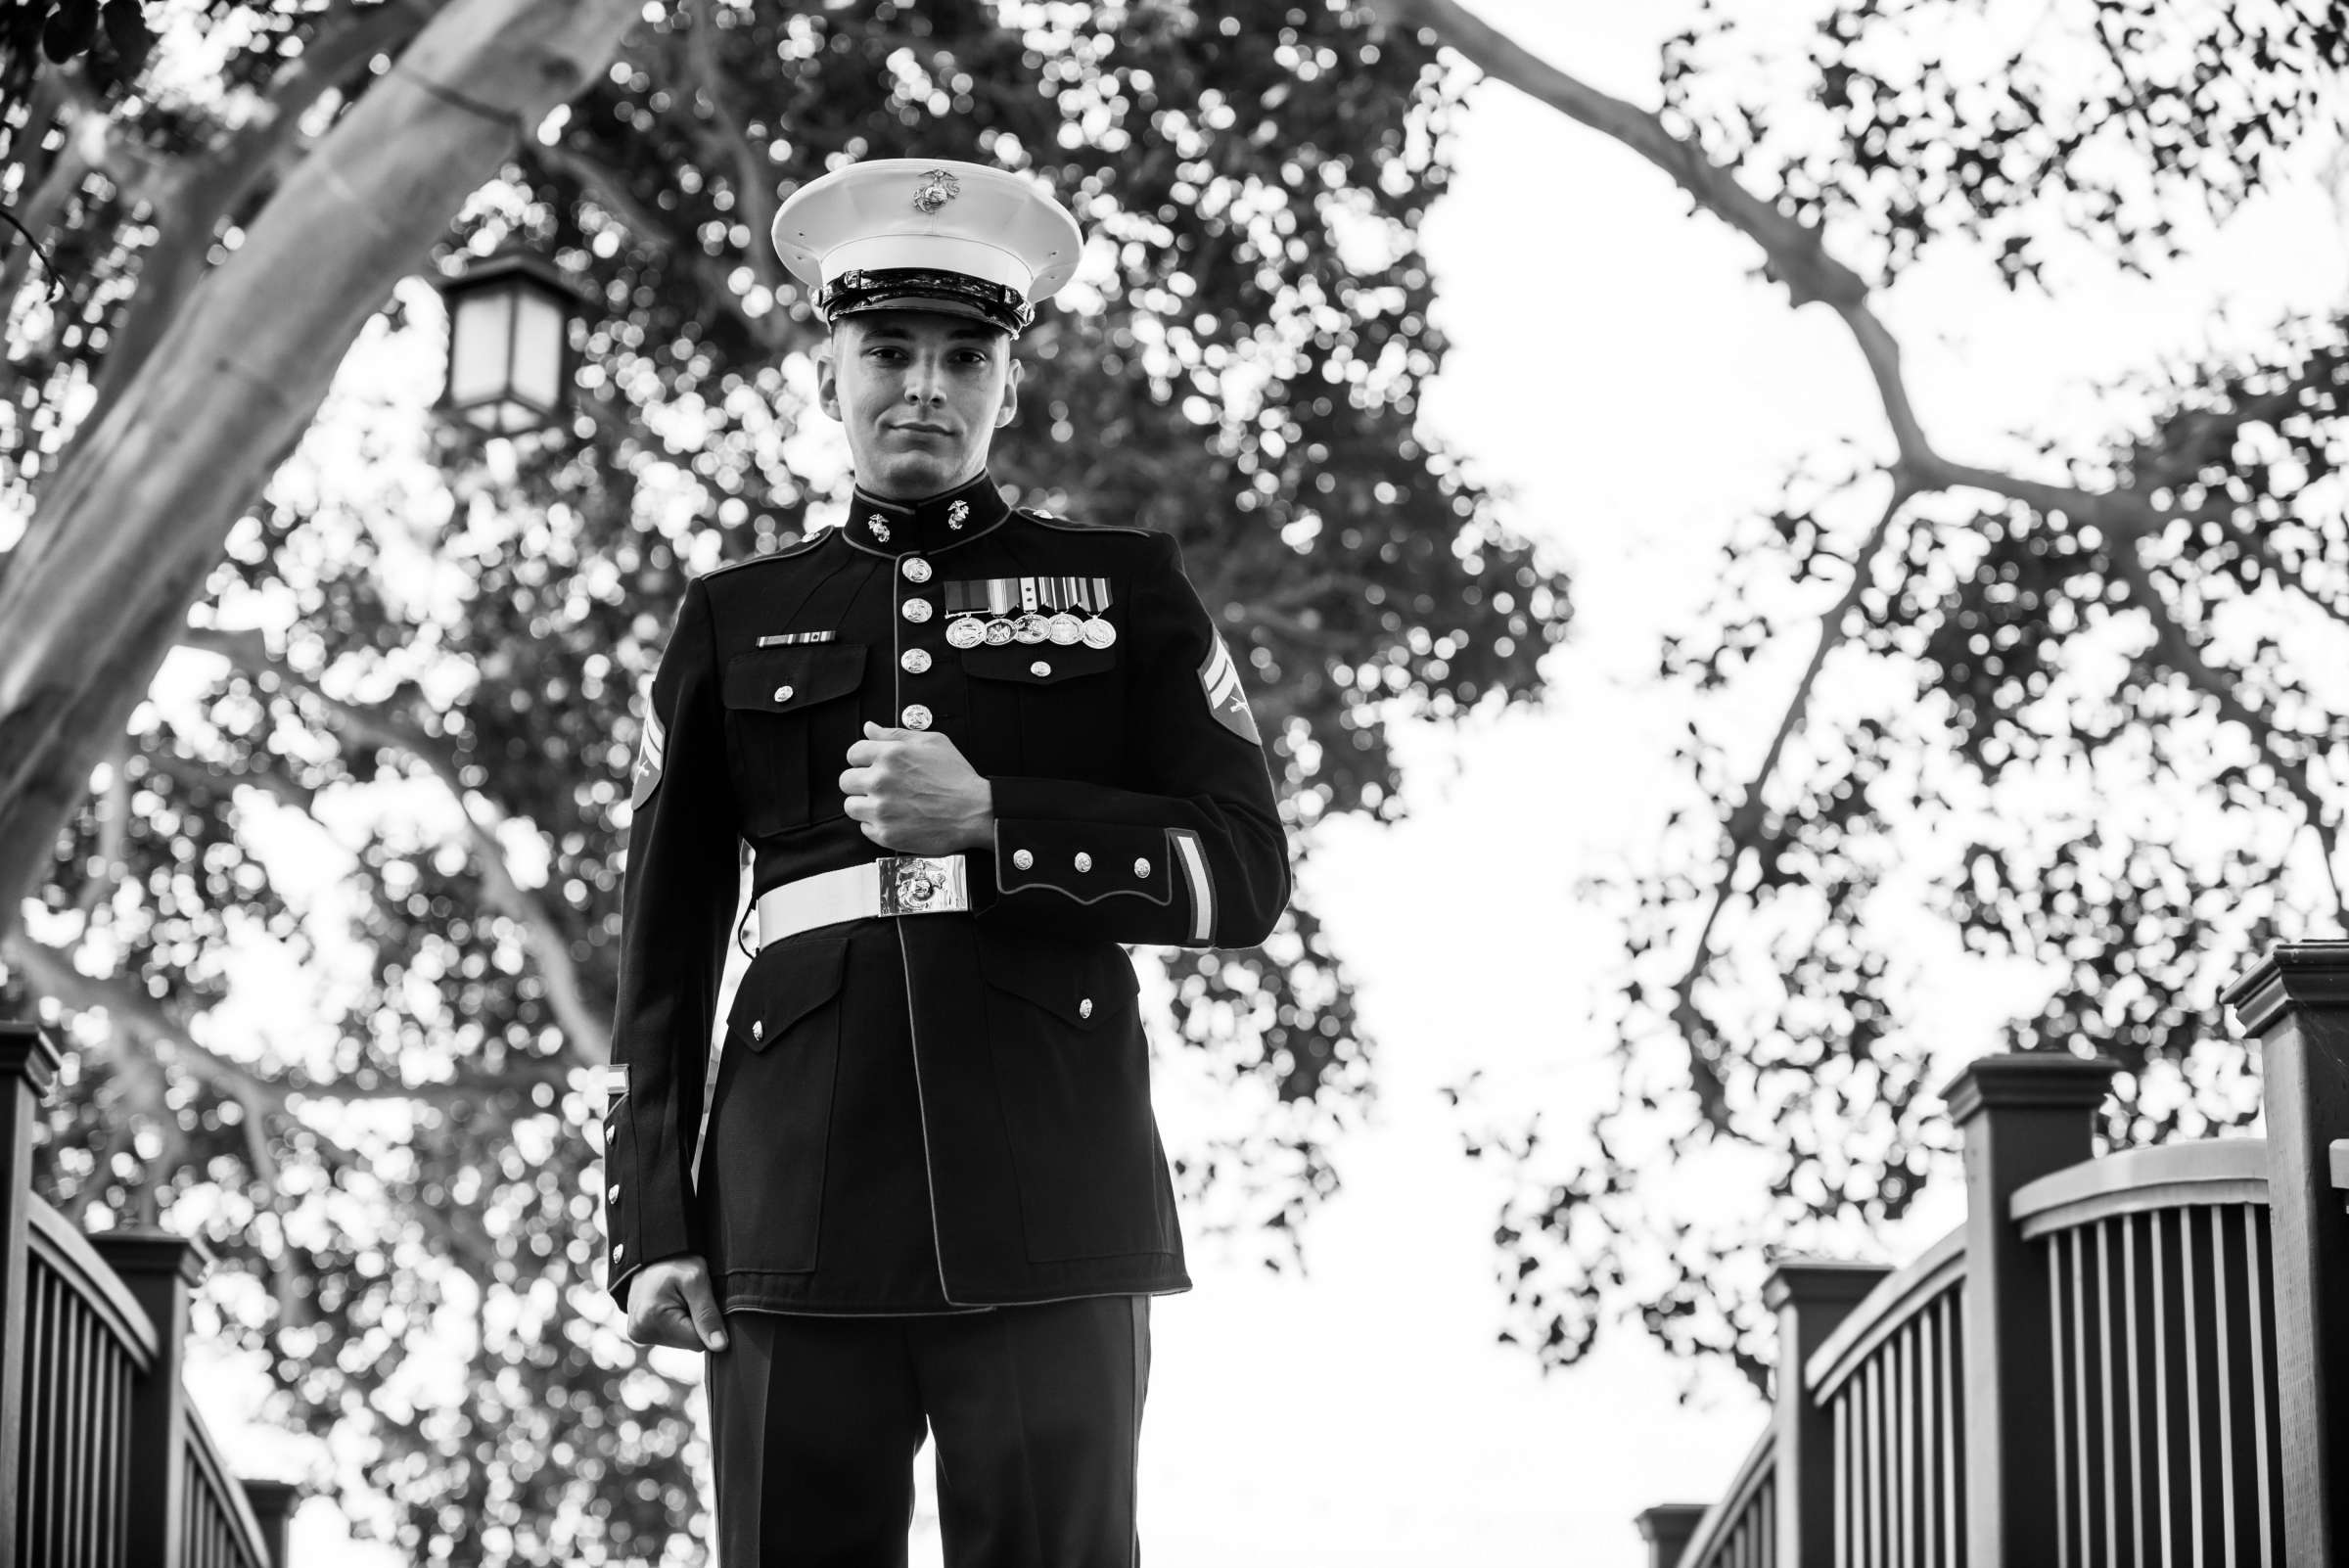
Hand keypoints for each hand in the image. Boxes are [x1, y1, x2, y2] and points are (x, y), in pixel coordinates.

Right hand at [627, 1254, 728, 1352]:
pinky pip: (671, 1336)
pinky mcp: (640, 1332)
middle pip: (689, 1343)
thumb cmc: (675, 1261)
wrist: (651, 1254)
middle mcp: (640, 1332)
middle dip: (696, 1323)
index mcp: (652, 1320)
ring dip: (687, 1322)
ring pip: (681, 1341)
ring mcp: (638, 1334)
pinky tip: (673, 1304)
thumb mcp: (697, 1280)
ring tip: (680, 1298)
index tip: (702, 1300)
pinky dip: (677, 1323)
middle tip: (690, 1297)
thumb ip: (708, 1314)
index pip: (698, 1342)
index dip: (708, 1323)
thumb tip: (720, 1346)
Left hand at [840, 723, 994, 853]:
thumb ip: (895, 734)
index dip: (862, 759)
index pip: (853, 753)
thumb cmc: (957, 778)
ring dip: (865, 804)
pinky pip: (864, 828)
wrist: (975, 812)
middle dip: (859, 782)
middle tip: (879, 786)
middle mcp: (880, 781)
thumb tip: (870, 728)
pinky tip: (895, 818)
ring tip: (885, 804)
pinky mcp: (885, 833)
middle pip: (846, 780)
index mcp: (890, 754)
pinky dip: (876, 825)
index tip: (870, 765)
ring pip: (851, 806)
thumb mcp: (932, 742)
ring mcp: (881, 809)